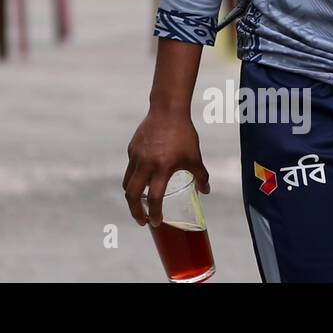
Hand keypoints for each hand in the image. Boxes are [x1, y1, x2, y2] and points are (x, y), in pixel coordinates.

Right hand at [122, 107, 209, 226]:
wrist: (168, 110)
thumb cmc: (184, 134)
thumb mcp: (195, 157)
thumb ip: (201, 176)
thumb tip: (205, 191)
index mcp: (162, 168)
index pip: (154, 198)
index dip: (154, 213)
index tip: (155, 223)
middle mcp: (146, 164)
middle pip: (132, 194)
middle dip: (135, 211)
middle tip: (142, 221)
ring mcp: (136, 156)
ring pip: (127, 182)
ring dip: (132, 197)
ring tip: (139, 204)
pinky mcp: (132, 148)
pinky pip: (131, 168)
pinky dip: (134, 178)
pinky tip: (143, 179)